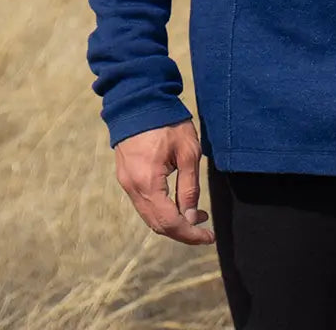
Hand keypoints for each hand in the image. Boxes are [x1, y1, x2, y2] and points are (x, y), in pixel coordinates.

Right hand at [114, 118, 215, 245]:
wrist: (139, 99)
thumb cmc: (167, 122)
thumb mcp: (188, 152)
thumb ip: (189, 188)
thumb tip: (191, 218)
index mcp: (148, 183)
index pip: (169, 223)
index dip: (190, 235)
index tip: (209, 237)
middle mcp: (132, 188)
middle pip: (157, 224)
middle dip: (182, 231)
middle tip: (205, 228)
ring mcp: (126, 183)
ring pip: (149, 216)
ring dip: (172, 221)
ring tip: (196, 214)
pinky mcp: (126, 176)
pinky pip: (144, 203)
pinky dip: (162, 210)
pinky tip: (177, 202)